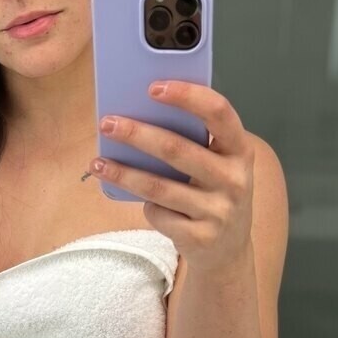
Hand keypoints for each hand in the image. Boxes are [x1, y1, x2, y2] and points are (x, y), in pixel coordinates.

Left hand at [89, 80, 255, 275]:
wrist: (228, 249)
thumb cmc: (213, 193)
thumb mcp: (217, 165)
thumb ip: (192, 142)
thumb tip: (139, 115)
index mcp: (239, 150)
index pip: (219, 112)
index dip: (187, 96)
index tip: (153, 87)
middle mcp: (234, 179)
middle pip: (177, 150)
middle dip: (136, 134)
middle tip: (107, 123)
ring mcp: (218, 211)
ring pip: (158, 187)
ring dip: (123, 173)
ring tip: (98, 163)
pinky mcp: (200, 237)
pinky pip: (159, 214)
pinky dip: (145, 206)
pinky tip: (138, 201)